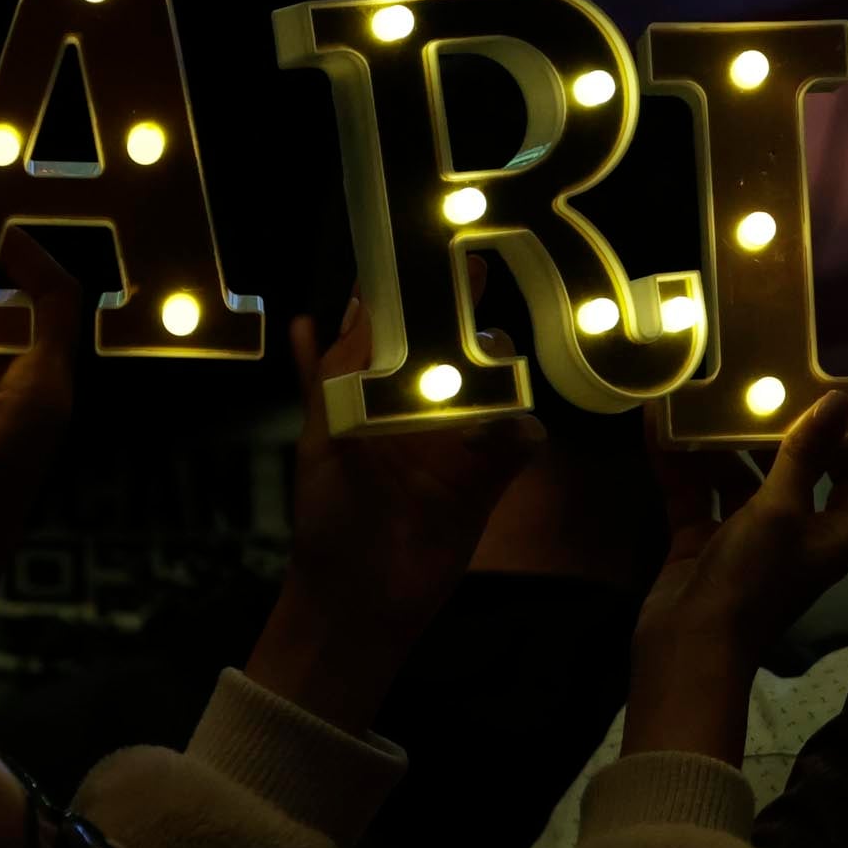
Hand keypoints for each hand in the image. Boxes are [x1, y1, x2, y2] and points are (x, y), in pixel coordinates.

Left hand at [245, 300, 542, 733]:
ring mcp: (457, 442)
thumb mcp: (322, 440)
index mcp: (372, 393)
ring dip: (495, 368)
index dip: (415, 289)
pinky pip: (519, 441)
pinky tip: (524, 422)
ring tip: (491, 356)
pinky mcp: (488, 479)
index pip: (397, 327)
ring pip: (493, 385)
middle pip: (454, 346)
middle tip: (482, 275)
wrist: (356, 603)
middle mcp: (418, 408)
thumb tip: (341, 307)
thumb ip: (336, 377)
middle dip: (466, 314)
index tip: (434, 244)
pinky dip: (524, 429)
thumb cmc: (328, 518)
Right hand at [625, 392, 847, 761]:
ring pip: (736, 481)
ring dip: (718, 444)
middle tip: (755, 387)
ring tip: (702, 397)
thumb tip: (841, 401)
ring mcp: (744, 542)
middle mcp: (792, 537)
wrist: (689, 647)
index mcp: (830, 535)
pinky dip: (679, 465)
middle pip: (791, 475)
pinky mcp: (700, 545)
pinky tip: (657, 425)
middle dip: (771, 434)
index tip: (826, 405)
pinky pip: (693, 496)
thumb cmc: (753, 579)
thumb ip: (803, 454)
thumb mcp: (781, 509)